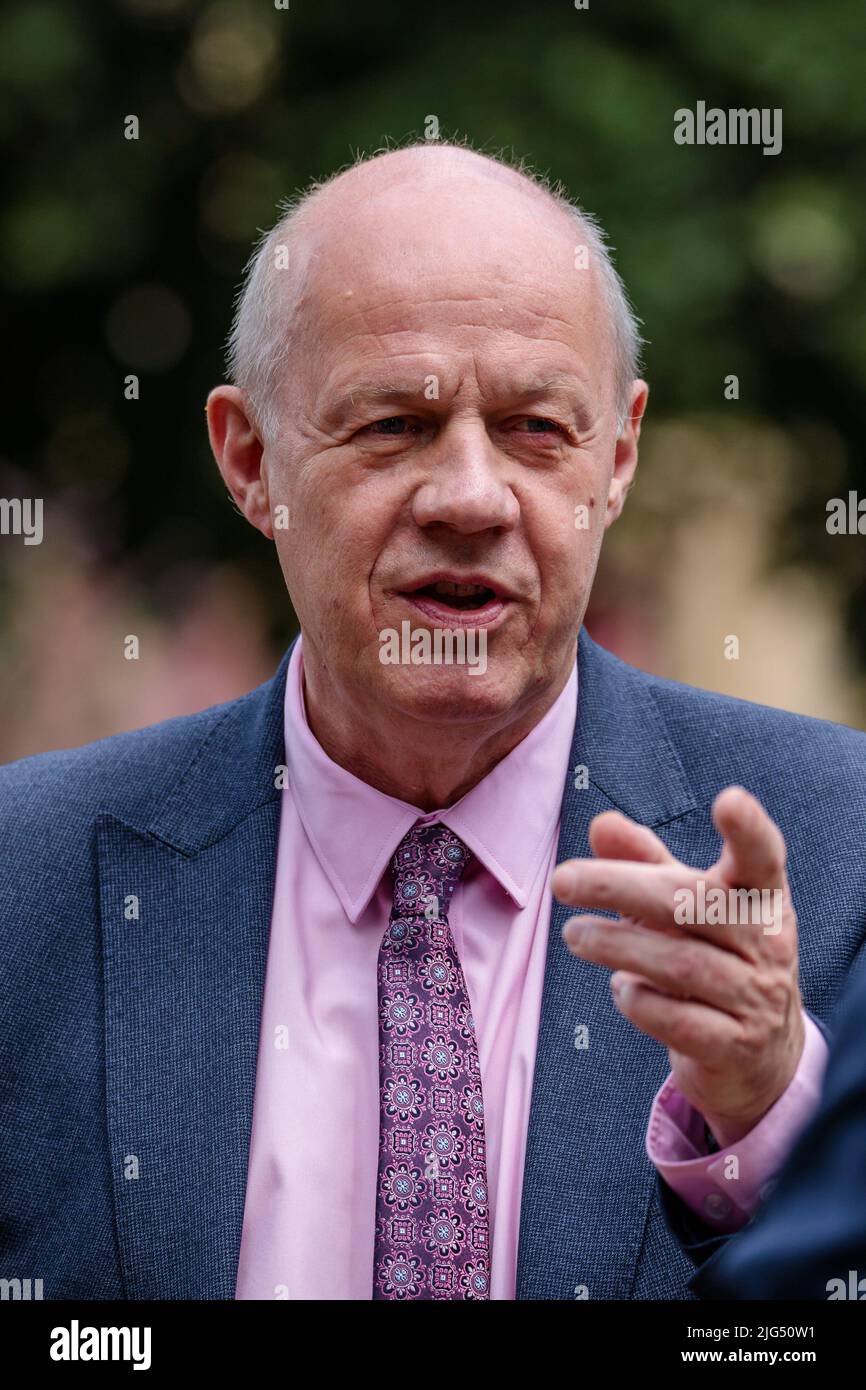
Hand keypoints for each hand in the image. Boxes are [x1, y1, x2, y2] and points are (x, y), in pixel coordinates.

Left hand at [552, 787, 804, 1145]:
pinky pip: (676, 1020)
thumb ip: (645, 862)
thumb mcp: (685, 906)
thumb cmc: (714, 957)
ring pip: (680, 964)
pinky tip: (622, 988)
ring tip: (575, 935)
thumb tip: (601, 824)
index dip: (749, 830)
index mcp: (761, 898)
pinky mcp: (736, 1047)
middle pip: (692, 904)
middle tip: (563, 880)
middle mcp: (768, 942)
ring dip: (616, 945)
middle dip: (620, 886)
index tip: (729, 800)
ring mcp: (756, 998)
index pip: (763, 858)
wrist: (758, 1055)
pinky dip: (637, 1000)